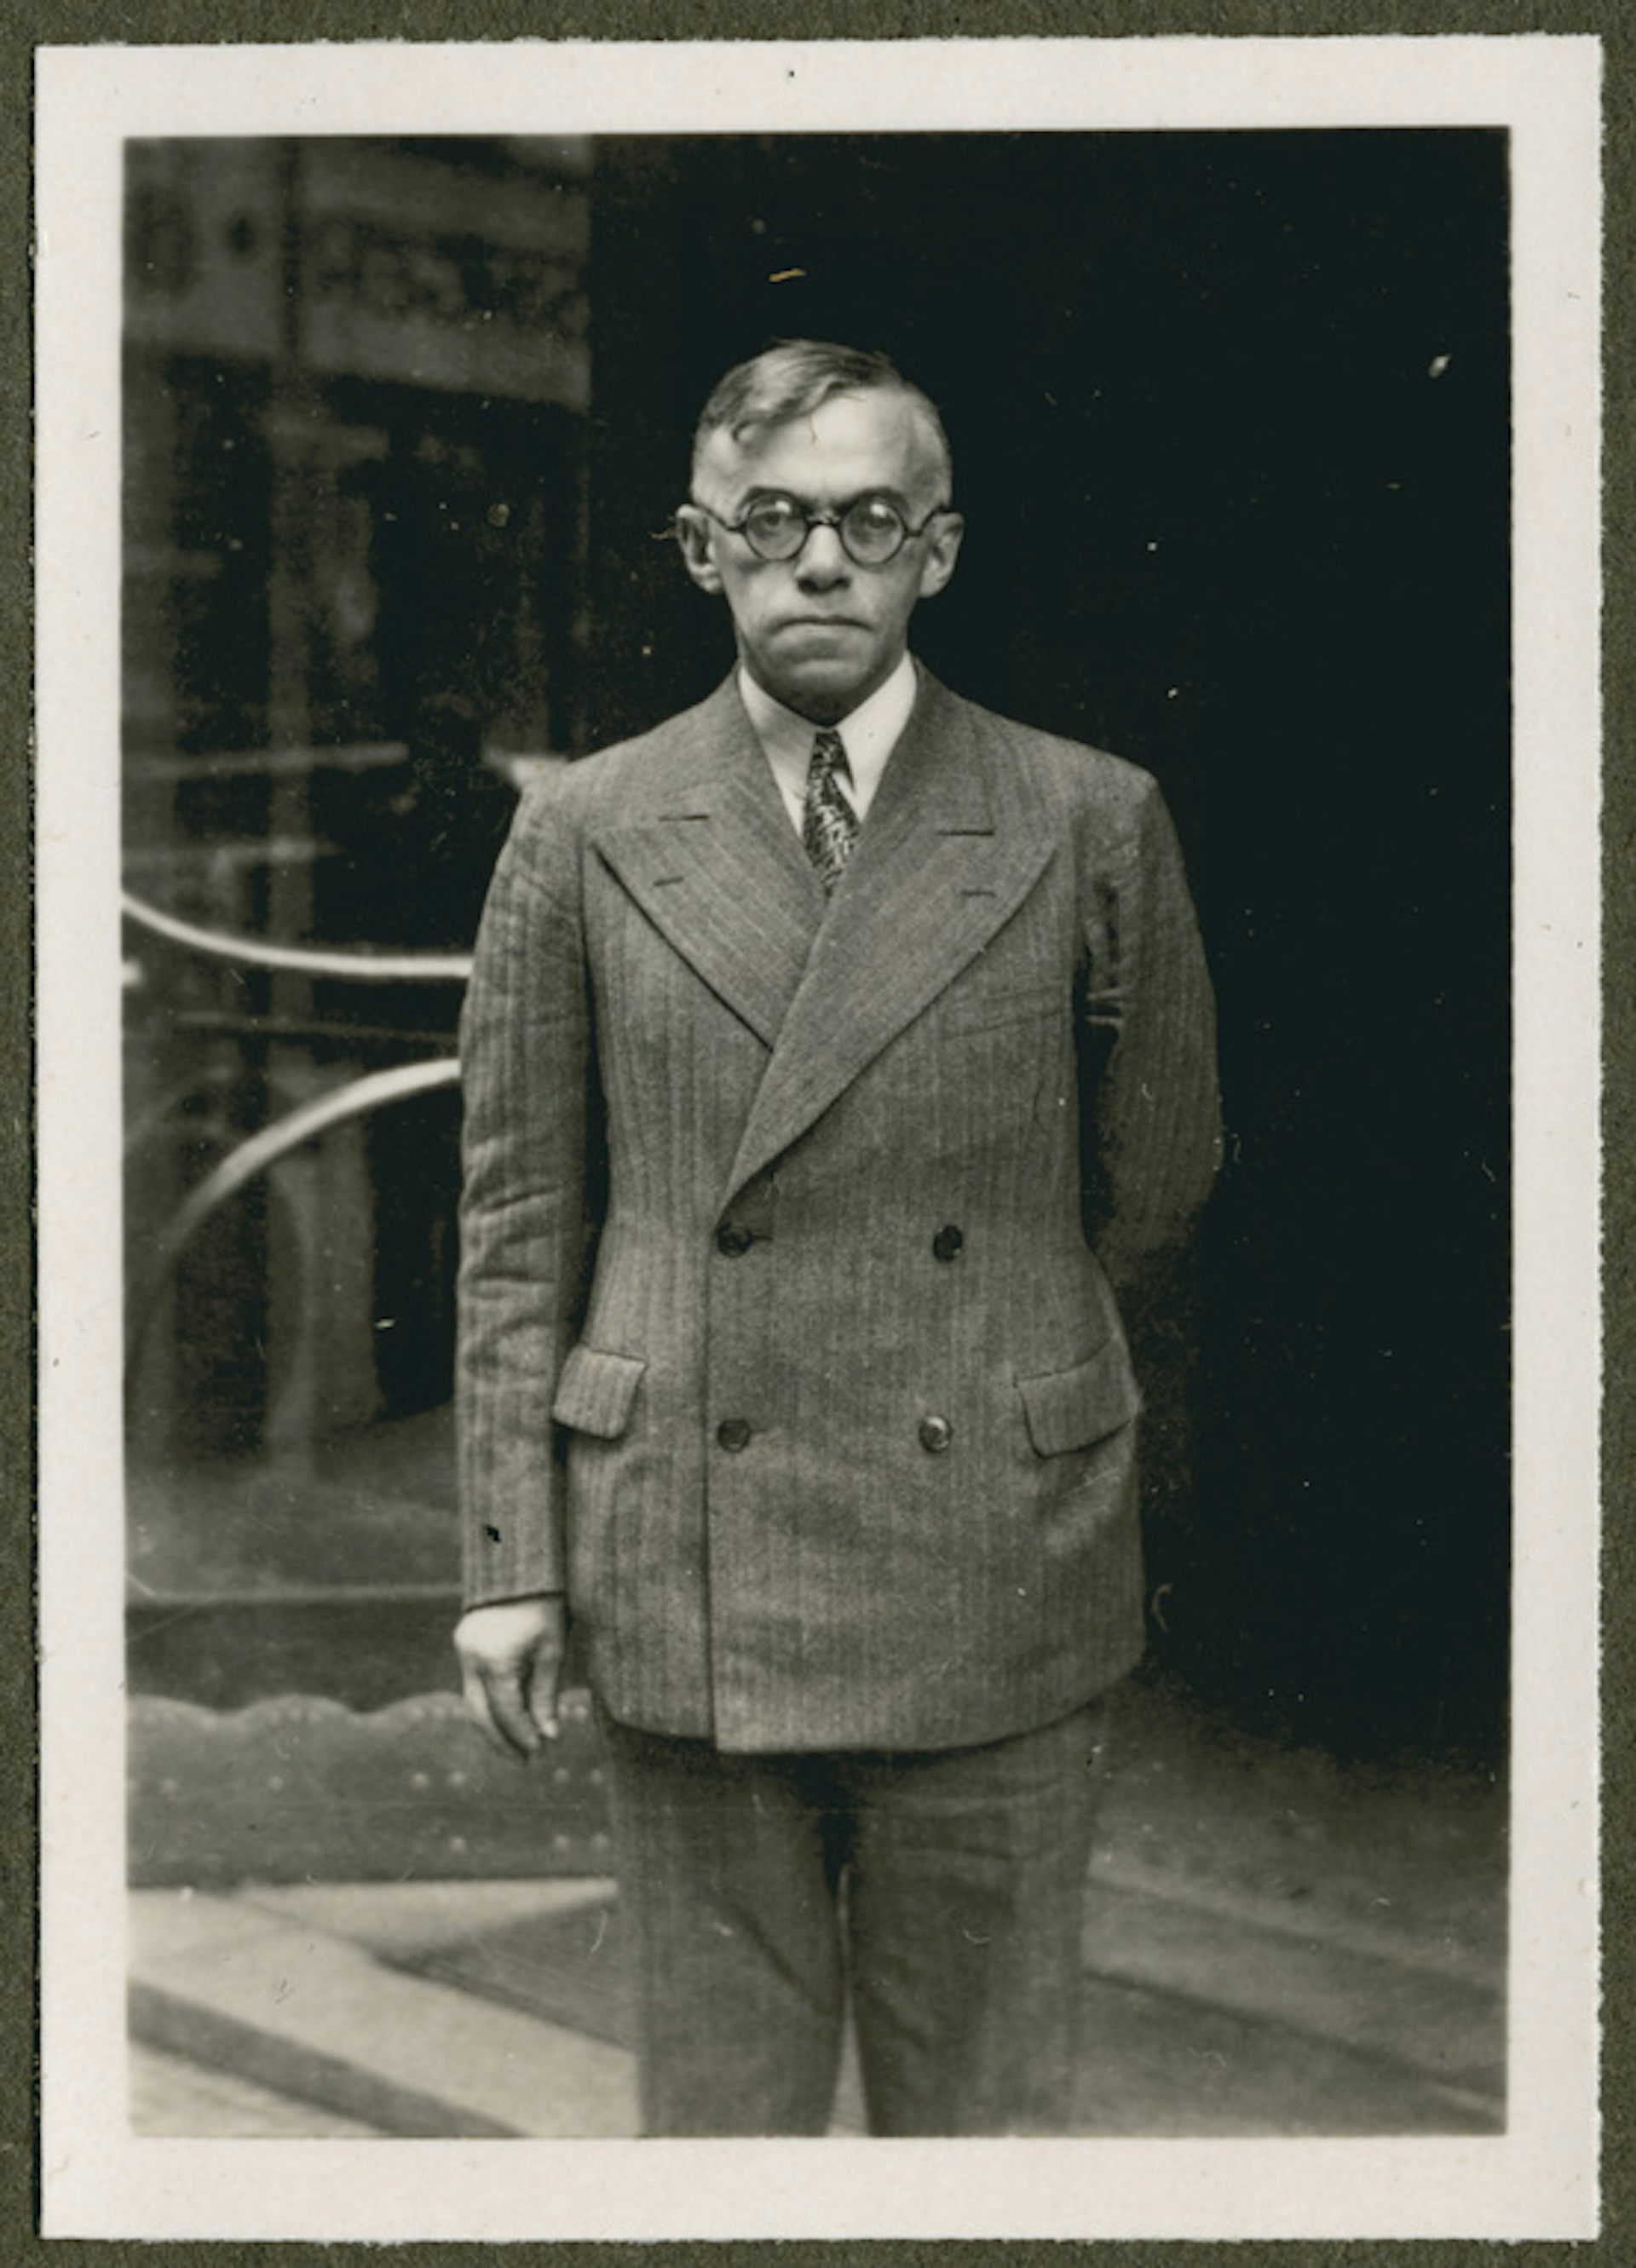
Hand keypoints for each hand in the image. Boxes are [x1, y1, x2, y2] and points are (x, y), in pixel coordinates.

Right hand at [454, 1594, 567, 1758]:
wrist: (521, 1563)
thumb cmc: (546, 1605)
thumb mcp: (553, 1651)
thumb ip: (546, 1697)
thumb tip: (549, 1737)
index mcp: (494, 1659)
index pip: (506, 1712)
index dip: (523, 1736)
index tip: (542, 1752)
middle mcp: (471, 1658)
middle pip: (481, 1714)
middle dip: (502, 1741)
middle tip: (526, 1761)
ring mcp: (463, 1650)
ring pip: (472, 1702)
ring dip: (493, 1727)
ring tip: (518, 1746)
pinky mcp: (463, 1644)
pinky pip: (472, 1685)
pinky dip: (488, 1705)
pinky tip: (506, 1718)